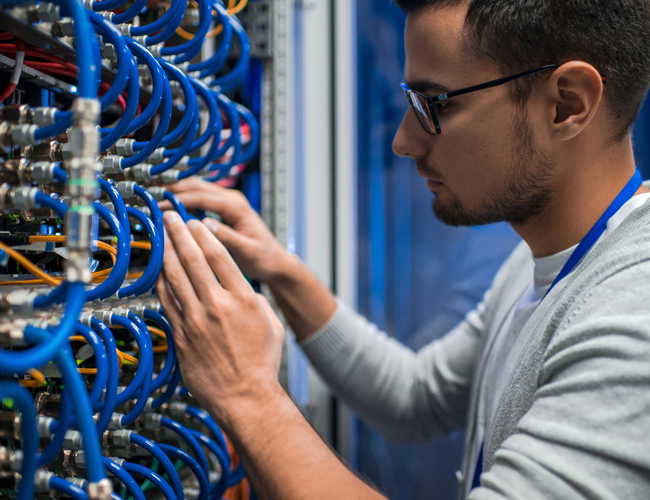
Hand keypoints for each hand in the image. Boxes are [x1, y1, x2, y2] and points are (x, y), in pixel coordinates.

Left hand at [156, 211, 284, 422]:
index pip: (220, 255)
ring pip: (176, 276)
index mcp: (243, 298)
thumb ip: (253, 299)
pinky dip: (161, 282)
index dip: (204, 235)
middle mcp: (218, 304)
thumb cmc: (261, 363)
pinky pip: (166, 301)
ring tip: (161, 236)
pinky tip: (158, 270)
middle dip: (180, 233)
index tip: (196, 223)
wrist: (246, 396)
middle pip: (194, 259)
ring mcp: (197, 319)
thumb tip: (240, 289)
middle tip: (171, 218)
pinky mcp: (182, 334)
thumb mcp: (270, 323)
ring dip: (167, 252)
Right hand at [161, 178, 290, 282]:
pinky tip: (171, 208)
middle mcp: (232, 199)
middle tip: (151, 199)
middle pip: (197, 186)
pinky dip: (184, 199)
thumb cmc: (264, 257)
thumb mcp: (246, 251)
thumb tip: (204, 226)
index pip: (202, 196)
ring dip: (177, 192)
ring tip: (155, 200)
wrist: (275, 261)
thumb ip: (227, 237)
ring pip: (197, 189)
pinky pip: (200, 199)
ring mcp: (228, 202)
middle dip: (173, 190)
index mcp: (237, 206)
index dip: (178, 200)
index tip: (160, 206)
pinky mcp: (224, 209)